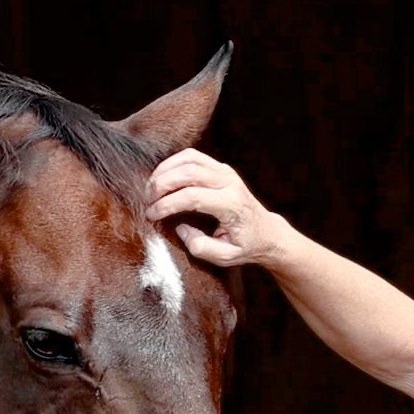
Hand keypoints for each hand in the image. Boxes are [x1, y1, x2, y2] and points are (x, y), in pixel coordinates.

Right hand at [145, 148, 285, 267]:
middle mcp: (230, 183)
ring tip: (151, 189)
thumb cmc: (246, 246)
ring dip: (164, 171)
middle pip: (188, 172)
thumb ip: (200, 247)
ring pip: (189, 159)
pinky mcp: (221, 167)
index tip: (151, 215)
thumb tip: (180, 228)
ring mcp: (226, 172)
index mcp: (232, 205)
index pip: (192, 196)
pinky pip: (192, 157)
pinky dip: (173, 164)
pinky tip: (162, 179)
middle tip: (147, 201)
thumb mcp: (225, 256)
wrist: (266, 232)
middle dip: (161, 185)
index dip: (166, 204)